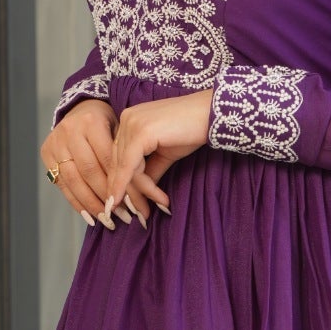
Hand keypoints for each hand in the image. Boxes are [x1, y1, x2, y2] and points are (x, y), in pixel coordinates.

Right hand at [41, 99, 167, 228]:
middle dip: (108, 197)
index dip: (122, 183)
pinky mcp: (47, 153)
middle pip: (90, 171)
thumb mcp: (122, 130)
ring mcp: (56, 142)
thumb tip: (151, 192)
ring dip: (92, 204)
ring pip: (75, 180)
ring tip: (109, 221)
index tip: (136, 205)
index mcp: (92, 121)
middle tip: (125, 217)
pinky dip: (77, 202)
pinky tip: (91, 216)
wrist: (81, 108)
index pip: (109, 159)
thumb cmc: (109, 123)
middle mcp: (71, 131)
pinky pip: (62, 184)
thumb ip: (131, 156)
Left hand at [104, 90, 212, 213]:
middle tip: (142, 214)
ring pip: (125, 168)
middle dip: (130, 192)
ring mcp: (131, 124)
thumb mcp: (165, 154)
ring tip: (160, 204)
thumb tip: (140, 192)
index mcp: (128, 121)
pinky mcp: (140, 133)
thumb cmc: (192, 131)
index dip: (123, 183)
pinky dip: (141, 186)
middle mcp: (125, 119)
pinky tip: (151, 199)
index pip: (119, 157)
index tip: (127, 205)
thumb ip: (149, 170)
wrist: (212, 115)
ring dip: (142, 192)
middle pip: (118, 164)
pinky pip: (133, 167)